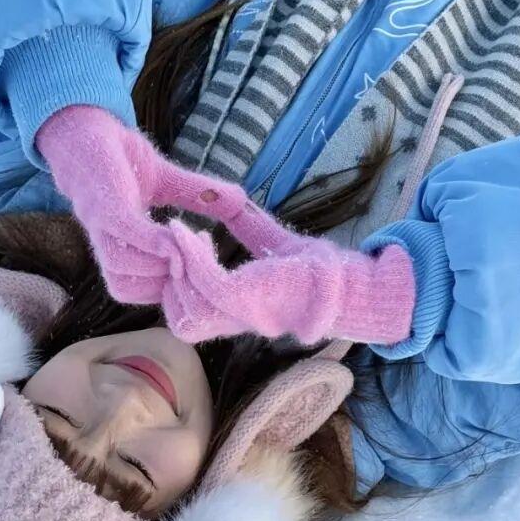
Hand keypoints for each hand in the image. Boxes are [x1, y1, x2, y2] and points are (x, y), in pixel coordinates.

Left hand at [35, 105, 255, 304]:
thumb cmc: (118, 155)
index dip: (173, 285)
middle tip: (199, 258)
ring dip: (160, 267)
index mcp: (119, 246)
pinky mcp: (104, 206)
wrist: (80, 126)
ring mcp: (101, 226)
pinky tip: (174, 237)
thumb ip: (199, 194)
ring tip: (190, 247)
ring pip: (123, 274)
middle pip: (127, 289)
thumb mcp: (166, 181)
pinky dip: (151, 242)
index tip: (202, 263)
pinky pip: (126, 236)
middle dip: (168, 283)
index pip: (140, 289)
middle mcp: (104, 243)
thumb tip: (241, 201)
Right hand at [160, 216, 415, 346]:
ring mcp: (239, 312)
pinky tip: (183, 229)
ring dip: (177, 267)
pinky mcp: (247, 298)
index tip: (180, 248)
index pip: (187, 318)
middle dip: (168, 285)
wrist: (351, 282)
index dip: (173, 288)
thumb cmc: (318, 267)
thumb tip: (225, 198)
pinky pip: (203, 281)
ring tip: (180, 234)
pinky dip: (189, 254)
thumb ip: (244, 227)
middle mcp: (234, 320)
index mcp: (235, 312)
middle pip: (180, 322)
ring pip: (184, 307)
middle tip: (175, 245)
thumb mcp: (269, 243)